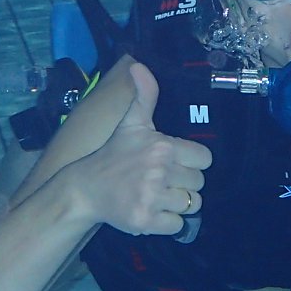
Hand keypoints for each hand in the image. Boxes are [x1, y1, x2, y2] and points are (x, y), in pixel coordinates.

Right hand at [65, 61, 211, 234]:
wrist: (85, 188)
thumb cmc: (114, 155)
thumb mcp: (131, 123)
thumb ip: (144, 95)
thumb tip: (139, 64)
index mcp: (162, 147)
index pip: (205, 159)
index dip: (192, 162)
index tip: (175, 164)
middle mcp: (159, 171)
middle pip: (199, 184)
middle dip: (184, 184)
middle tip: (163, 181)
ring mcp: (152, 197)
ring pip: (191, 205)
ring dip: (177, 204)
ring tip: (157, 196)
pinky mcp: (146, 220)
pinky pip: (177, 226)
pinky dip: (167, 222)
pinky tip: (152, 211)